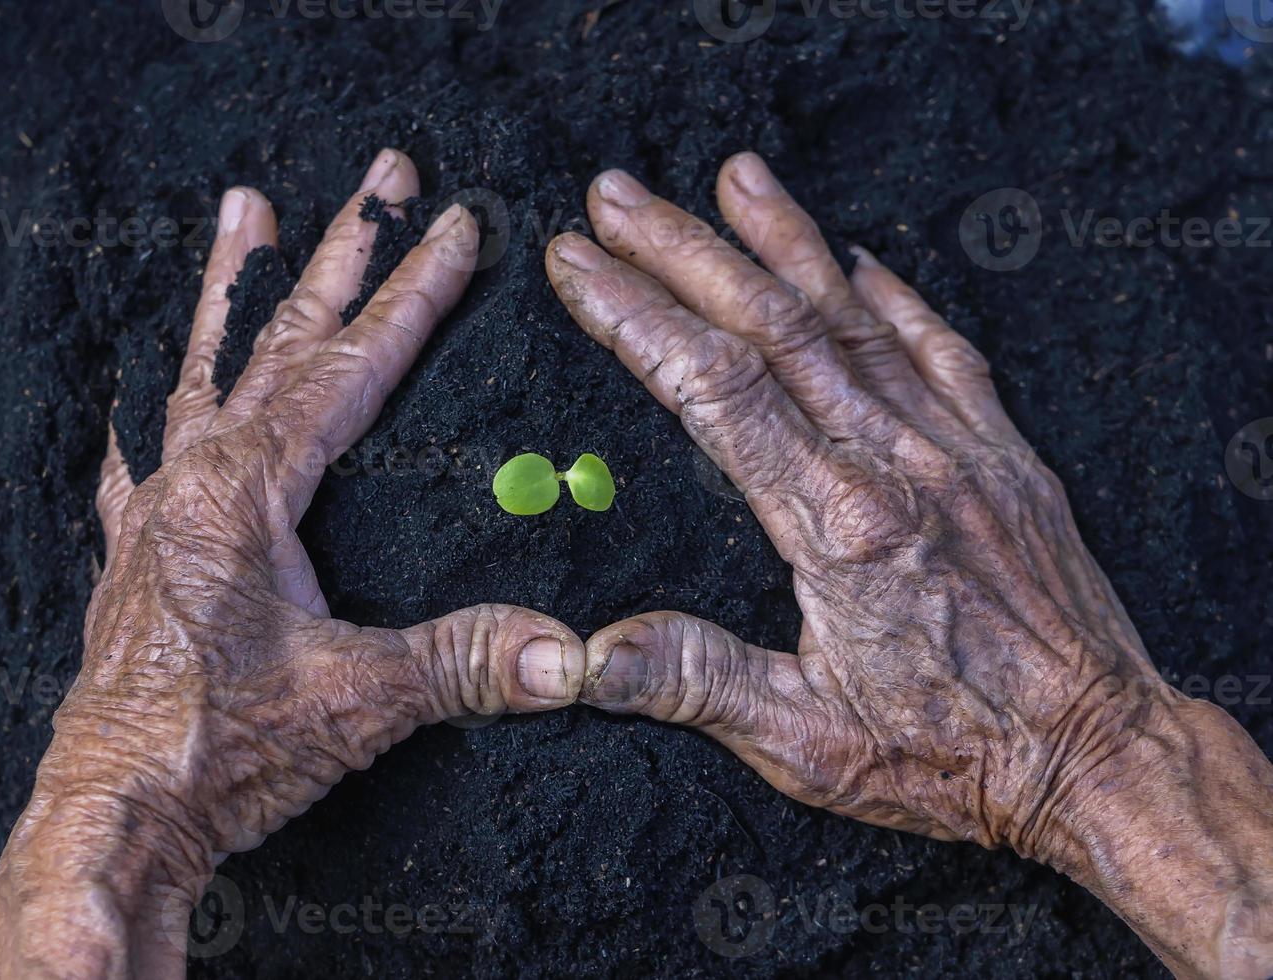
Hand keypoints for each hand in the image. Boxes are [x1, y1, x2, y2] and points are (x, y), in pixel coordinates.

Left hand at [0, 149, 584, 978]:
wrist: (112, 815)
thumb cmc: (219, 753)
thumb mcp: (359, 701)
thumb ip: (467, 663)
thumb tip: (572, 654)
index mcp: (244, 492)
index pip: (350, 369)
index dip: (411, 296)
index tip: (453, 228)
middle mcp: (195, 480)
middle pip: (283, 341)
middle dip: (340, 256)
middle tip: (377, 176)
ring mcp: (158, 513)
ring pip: (204, 371)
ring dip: (235, 292)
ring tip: (245, 212)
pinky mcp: (139, 558)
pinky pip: (148, 453)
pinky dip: (159, 407)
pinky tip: (143, 392)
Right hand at [545, 153, 1272, 978]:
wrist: (1101, 754)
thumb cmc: (955, 755)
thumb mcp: (808, 743)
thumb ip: (696, 680)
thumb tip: (589, 652)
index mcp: (837, 526)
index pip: (713, 388)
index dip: (637, 315)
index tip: (580, 265)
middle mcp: (899, 463)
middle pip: (775, 325)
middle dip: (684, 250)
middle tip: (616, 196)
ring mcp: (960, 448)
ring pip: (856, 318)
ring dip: (785, 241)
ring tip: (732, 179)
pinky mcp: (1006, 456)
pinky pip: (947, 351)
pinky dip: (900, 297)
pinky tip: (863, 259)